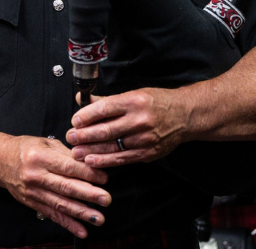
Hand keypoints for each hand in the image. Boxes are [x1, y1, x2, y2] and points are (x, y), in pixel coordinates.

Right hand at [0, 135, 110, 238]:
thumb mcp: (46, 142)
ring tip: (98, 218)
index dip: (87, 173)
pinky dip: (68, 224)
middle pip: (66, 187)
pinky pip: (53, 215)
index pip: (68, 167)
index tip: (104, 178)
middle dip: (88, 195)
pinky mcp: (32, 204)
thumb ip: (67, 153)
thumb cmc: (26, 148)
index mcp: (41, 157)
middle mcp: (36, 177)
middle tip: (106, 200)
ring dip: (81, 213)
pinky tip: (82, 230)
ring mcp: (33, 193)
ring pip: (60, 204)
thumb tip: (89, 161)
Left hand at [66, 88, 187, 168]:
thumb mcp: (135, 93)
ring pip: (111, 146)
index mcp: (135, 100)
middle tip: (70, 137)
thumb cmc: (157, 102)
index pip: (105, 108)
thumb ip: (108, 100)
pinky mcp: (147, 153)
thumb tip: (83, 99)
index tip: (74, 121)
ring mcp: (144, 138)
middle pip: (106, 130)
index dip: (86, 116)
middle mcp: (139, 119)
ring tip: (76, 152)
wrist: (185, 115)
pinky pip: (121, 159)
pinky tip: (92, 161)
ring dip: (90, 151)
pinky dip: (105, 161)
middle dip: (84, 135)